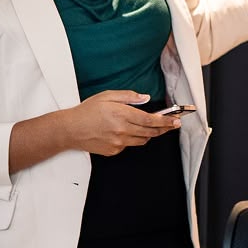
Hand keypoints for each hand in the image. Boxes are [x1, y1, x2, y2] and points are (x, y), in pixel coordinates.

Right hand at [63, 90, 181, 156]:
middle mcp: (123, 130)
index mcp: (123, 114)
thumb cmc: (87, 111)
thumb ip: (128, 97)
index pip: (151, 120)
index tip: (176, 121)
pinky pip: (129, 145)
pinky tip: (124, 132)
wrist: (71, 129)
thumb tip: (144, 98)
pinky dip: (131, 139)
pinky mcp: (114, 150)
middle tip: (171, 125)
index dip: (166, 121)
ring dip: (148, 134)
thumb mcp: (107, 96)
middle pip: (150, 131)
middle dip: (163, 128)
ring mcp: (119, 142)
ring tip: (148, 127)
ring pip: (142, 140)